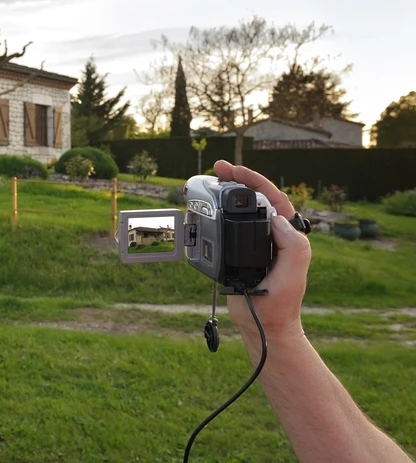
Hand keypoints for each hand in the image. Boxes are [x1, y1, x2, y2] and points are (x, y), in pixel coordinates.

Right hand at [213, 160, 311, 348]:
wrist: (263, 327)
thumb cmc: (279, 304)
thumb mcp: (291, 275)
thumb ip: (292, 247)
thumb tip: (276, 218)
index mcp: (286, 236)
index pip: (273, 199)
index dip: (255, 181)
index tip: (234, 171)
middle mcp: (271, 236)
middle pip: (255, 198)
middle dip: (237, 180)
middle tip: (218, 169)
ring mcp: (253, 244)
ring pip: (240, 210)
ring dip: (225, 193)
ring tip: (209, 182)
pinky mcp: (237, 253)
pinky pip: (227, 227)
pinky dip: (215, 214)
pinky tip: (204, 209)